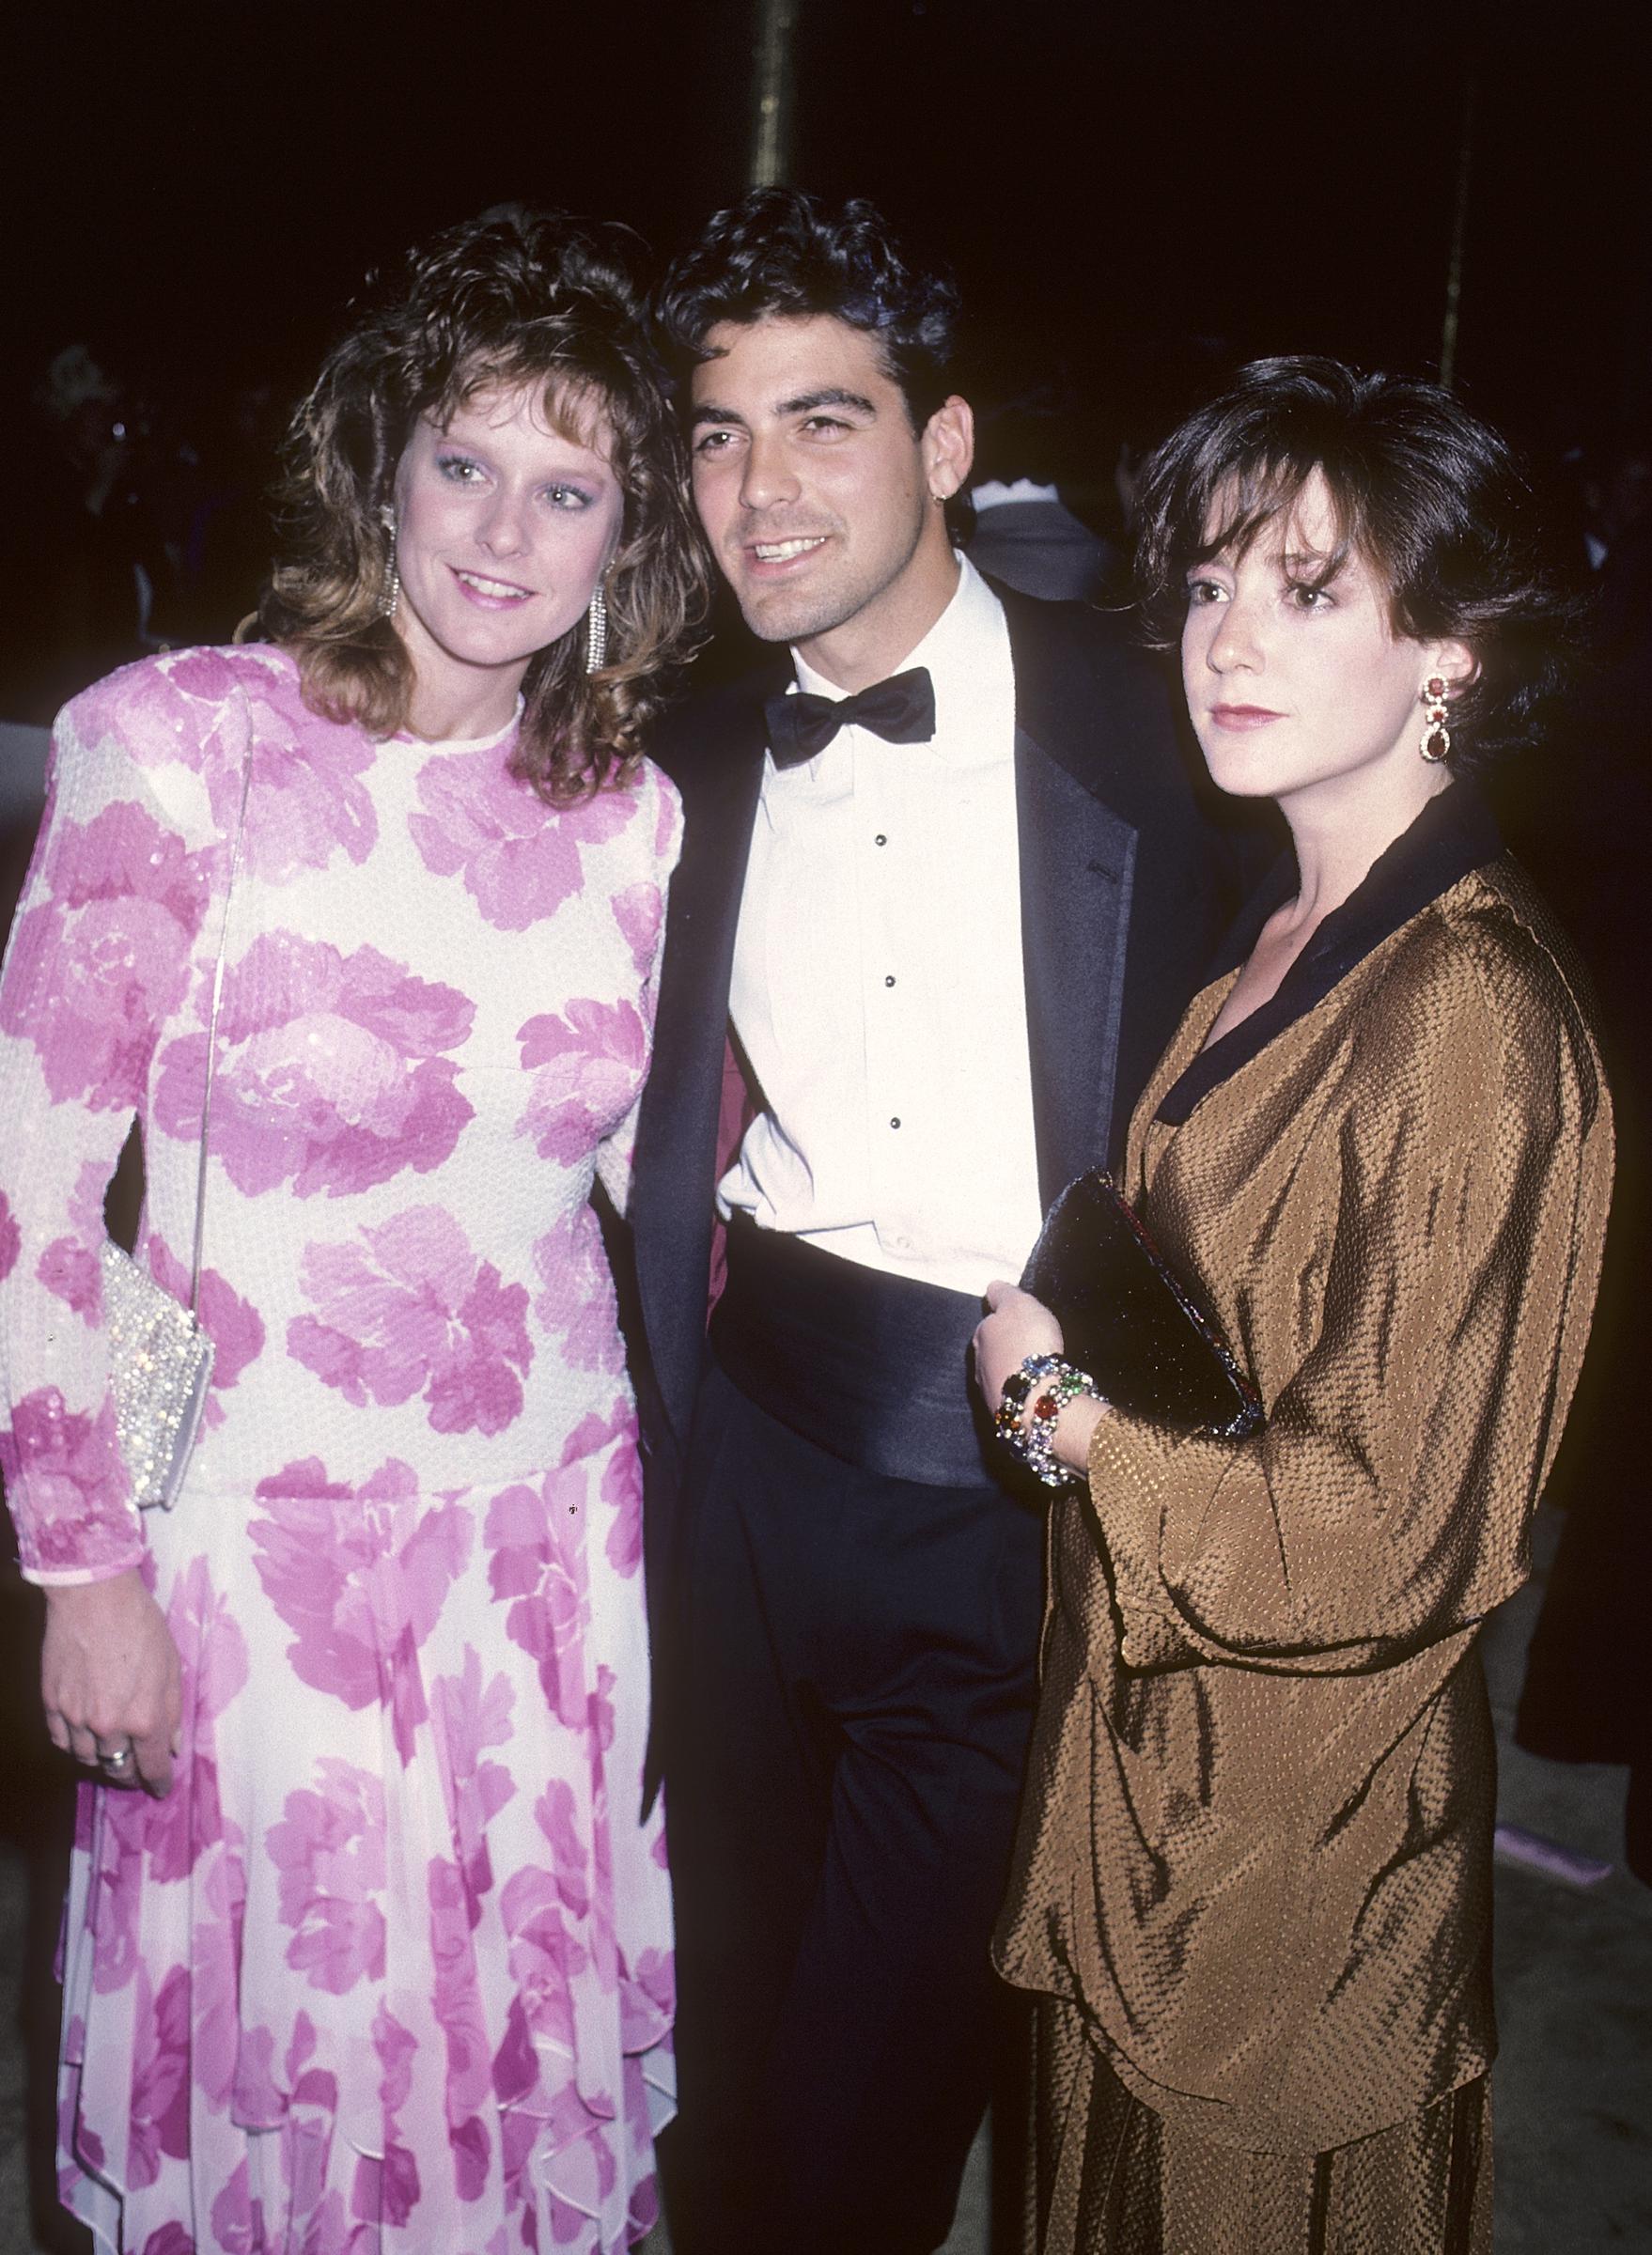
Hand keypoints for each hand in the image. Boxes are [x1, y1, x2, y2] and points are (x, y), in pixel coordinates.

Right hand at [41, 1571, 181, 1796]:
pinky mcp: (52, 1704)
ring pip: (87, 1758)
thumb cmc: (140, 1625)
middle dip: (131, 1775)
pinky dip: (74, 1745)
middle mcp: (109, 1725)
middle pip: (119, 1767)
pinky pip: (61, 1740)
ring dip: (102, 1761)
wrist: (94, 1599)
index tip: (161, 1788)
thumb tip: (174, 1745)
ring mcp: (76, 1717)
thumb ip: (173, 1711)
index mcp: (145, 1718)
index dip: (159, 1781)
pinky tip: (84, 1739)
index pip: (152, 1766)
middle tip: (137, 1774)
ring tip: (112, 1755)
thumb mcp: (172, 1666)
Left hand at [973, 1281, 1063, 1415]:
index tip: (1021, 1325)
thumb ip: (1004, 1294)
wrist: (1034, 1395)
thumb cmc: (1028, 1343)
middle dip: (1005, 1350)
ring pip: (999, 1375)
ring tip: (1032, 1372)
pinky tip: (1032, 1391)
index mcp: (981, 1334)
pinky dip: (1020, 1391)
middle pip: (991, 1351)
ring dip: (1011, 1373)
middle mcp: (978, 1363)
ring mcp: (988, 1390)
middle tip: (1027, 1348)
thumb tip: (992, 1286)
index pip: (989, 1323)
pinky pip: (1011, 1395)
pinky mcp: (1003, 1412)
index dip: (1005, 1322)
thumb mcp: (1019, 1305)